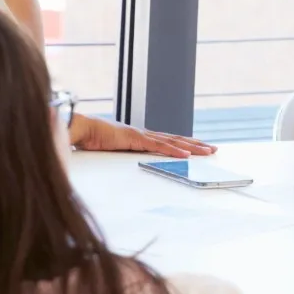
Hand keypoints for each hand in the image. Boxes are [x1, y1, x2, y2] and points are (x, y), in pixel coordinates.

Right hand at [70, 114, 215, 156]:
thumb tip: (119, 164)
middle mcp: (144, 134)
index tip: (198, 148)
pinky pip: (159, 146)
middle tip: (213, 149)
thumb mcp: (109, 151)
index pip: (167, 141)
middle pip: (176, 140)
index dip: (184, 144)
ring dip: (192, 147)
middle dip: (196, 145)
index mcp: (139, 137)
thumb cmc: (90, 139)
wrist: (79, 128)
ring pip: (173, 142)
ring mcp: (141, 135)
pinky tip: (187, 154)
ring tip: (208, 151)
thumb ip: (118, 156)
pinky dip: (174, 150)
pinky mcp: (135, 139)